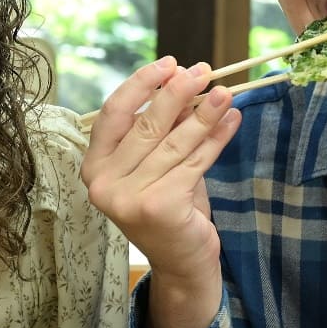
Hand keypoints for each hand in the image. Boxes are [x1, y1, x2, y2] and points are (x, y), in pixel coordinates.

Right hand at [81, 57, 240, 327]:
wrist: (181, 262)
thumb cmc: (168, 207)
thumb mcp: (158, 164)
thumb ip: (163, 129)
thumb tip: (185, 82)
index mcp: (94, 167)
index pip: (113, 113)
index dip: (141, 84)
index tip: (170, 64)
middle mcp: (103, 184)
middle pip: (146, 124)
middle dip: (178, 93)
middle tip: (204, 71)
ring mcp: (128, 198)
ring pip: (174, 142)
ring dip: (204, 114)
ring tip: (226, 94)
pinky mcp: (158, 207)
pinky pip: (193, 162)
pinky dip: (216, 139)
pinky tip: (232, 121)